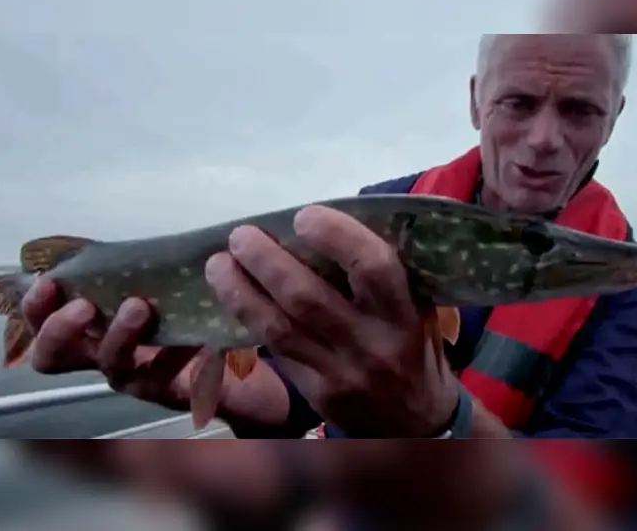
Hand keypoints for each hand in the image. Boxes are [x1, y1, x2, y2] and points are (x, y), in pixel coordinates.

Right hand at [22, 279, 289, 425]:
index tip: (48, 282)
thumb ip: (120, 260)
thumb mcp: (146, 273)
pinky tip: (191, 335)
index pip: (40, 320)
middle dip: (58, 331)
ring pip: (109, 366)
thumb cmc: (178, 300)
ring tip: (139, 306)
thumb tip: (93, 233)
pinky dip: (173, 352)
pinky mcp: (166, 389)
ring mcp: (130, 374)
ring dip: (118, 335)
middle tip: (82, 305)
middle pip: (51, 357)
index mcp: (86, 322)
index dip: (33, 306)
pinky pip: (161, 375)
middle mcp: (99, 351)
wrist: (229, 344)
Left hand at [204, 205, 459, 436]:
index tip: (304, 216)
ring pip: (279, 328)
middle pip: (308, 298)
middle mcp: (372, 345)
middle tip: (241, 235)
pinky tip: (230, 295)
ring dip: (241, 291)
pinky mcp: (315, 393)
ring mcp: (340, 372)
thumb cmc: (413, 345)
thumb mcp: (417, 307)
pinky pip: (275, 350)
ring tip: (218, 263)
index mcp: (404, 314)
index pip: (372, 267)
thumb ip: (382, 273)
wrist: (418, 420)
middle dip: (268, 262)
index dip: (336, 236)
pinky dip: (248, 318)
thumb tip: (332, 220)